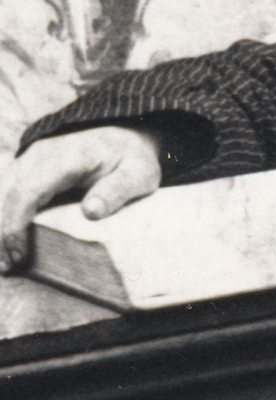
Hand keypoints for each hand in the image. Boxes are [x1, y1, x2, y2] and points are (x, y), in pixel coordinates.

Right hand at [0, 126, 162, 270]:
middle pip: (8, 195)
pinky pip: (8, 191)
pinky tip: (7, 242)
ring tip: (5, 261)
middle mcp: (39, 155)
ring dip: (1, 226)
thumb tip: (91, 212)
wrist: (124, 132)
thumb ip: (117, 191)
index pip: (28, 191)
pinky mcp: (27, 167)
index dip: (17, 225)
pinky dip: (5, 215)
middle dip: (3, 233)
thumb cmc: (131, 156)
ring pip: (2, 192)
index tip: (18, 255)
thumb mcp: (138, 174)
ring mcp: (29, 159)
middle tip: (8, 267)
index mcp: (66, 157)